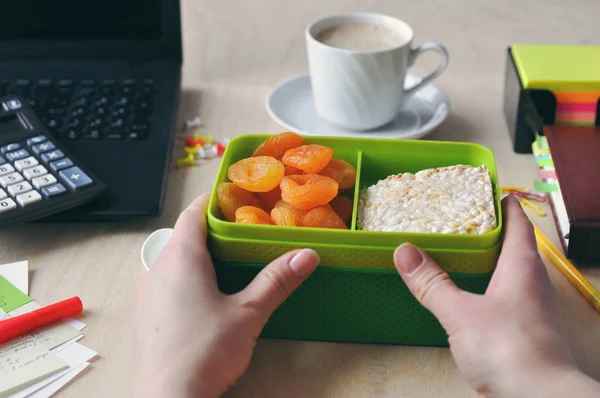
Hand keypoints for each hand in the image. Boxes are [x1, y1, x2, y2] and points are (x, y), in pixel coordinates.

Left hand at [132, 194, 319, 397]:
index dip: (214, 198)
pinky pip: (167, 283)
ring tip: (230, 261)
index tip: (237, 194)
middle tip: (244, 230)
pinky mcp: (147, 316)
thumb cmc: (203, 352)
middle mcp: (158, 269)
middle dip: (213, 228)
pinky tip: (207, 296)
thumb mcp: (248, 313)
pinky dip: (187, 278)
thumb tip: (307, 254)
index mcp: (180, 258)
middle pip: (184, 235)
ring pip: (174, 260)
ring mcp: (148, 294)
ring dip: (199, 255)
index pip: (193, 211)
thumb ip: (277, 281)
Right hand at [394, 196, 599, 397]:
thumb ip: (432, 283)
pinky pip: (502, 294)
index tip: (478, 189)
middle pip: (512, 243)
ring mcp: (529, 305)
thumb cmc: (510, 350)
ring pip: (507, 270)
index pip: (517, 220)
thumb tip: (405, 251)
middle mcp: (531, 281)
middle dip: (484, 229)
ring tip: (451, 252)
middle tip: (452, 218)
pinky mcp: (522, 327)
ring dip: (483, 259)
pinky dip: (482, 285)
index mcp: (522, 265)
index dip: (500, 202)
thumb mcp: (460, 313)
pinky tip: (461, 293)